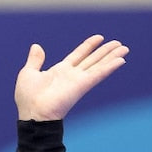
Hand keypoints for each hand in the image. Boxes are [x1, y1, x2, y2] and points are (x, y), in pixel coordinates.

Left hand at [14, 35, 128, 120]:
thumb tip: (36, 46)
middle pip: (92, 60)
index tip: (99, 37)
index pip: (78, 55)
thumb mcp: (28, 73)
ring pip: (99, 65)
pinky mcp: (82, 86)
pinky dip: (109, 67)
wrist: (33, 113)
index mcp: (59, 71)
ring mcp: (78, 81)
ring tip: (124, 48)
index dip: (88, 46)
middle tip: (118, 43)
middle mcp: (71, 75)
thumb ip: (35, 60)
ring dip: (112, 57)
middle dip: (105, 51)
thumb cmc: (28, 98)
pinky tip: (121, 60)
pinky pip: (98, 74)